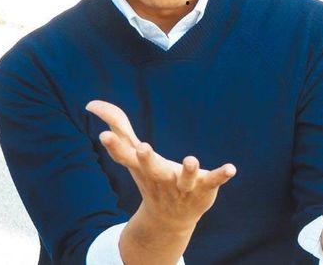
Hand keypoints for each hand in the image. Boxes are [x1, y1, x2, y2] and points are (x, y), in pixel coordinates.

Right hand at [85, 100, 236, 230]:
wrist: (170, 218)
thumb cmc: (149, 176)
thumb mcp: (132, 153)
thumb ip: (117, 125)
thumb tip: (91, 103)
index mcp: (142, 167)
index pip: (125, 156)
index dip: (114, 146)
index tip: (104, 135)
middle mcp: (160, 177)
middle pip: (152, 168)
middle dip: (146, 159)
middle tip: (143, 147)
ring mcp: (182, 185)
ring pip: (185, 178)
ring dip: (188, 170)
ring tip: (191, 160)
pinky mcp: (203, 188)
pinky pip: (213, 181)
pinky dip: (221, 175)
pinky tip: (231, 169)